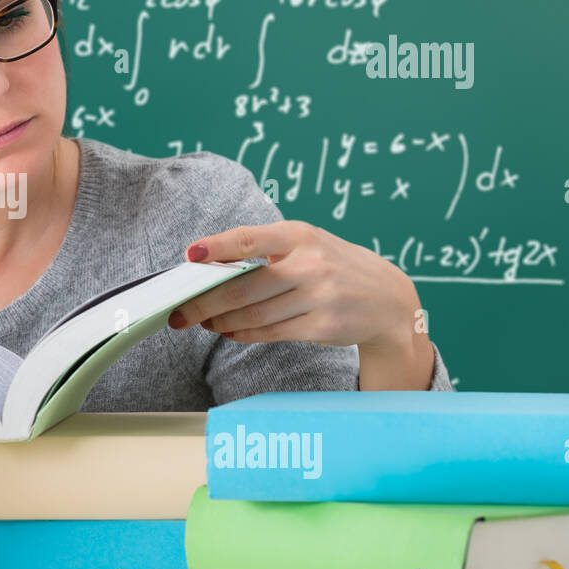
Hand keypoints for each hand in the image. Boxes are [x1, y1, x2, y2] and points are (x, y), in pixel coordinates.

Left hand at [167, 220, 424, 354]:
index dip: (216, 247)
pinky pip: (269, 332)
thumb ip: (265, 250)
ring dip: (220, 321)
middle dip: (203, 302)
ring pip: (252, 314)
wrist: (389, 301)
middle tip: (179, 312)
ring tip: (203, 321)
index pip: (250, 238)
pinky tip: (229, 331)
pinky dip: (242, 333)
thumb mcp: (307, 245)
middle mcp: (310, 264)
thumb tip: (209, 264)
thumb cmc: (334, 267)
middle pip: (242, 287)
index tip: (190, 256)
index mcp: (301, 235)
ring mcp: (318, 297)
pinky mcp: (321, 327)